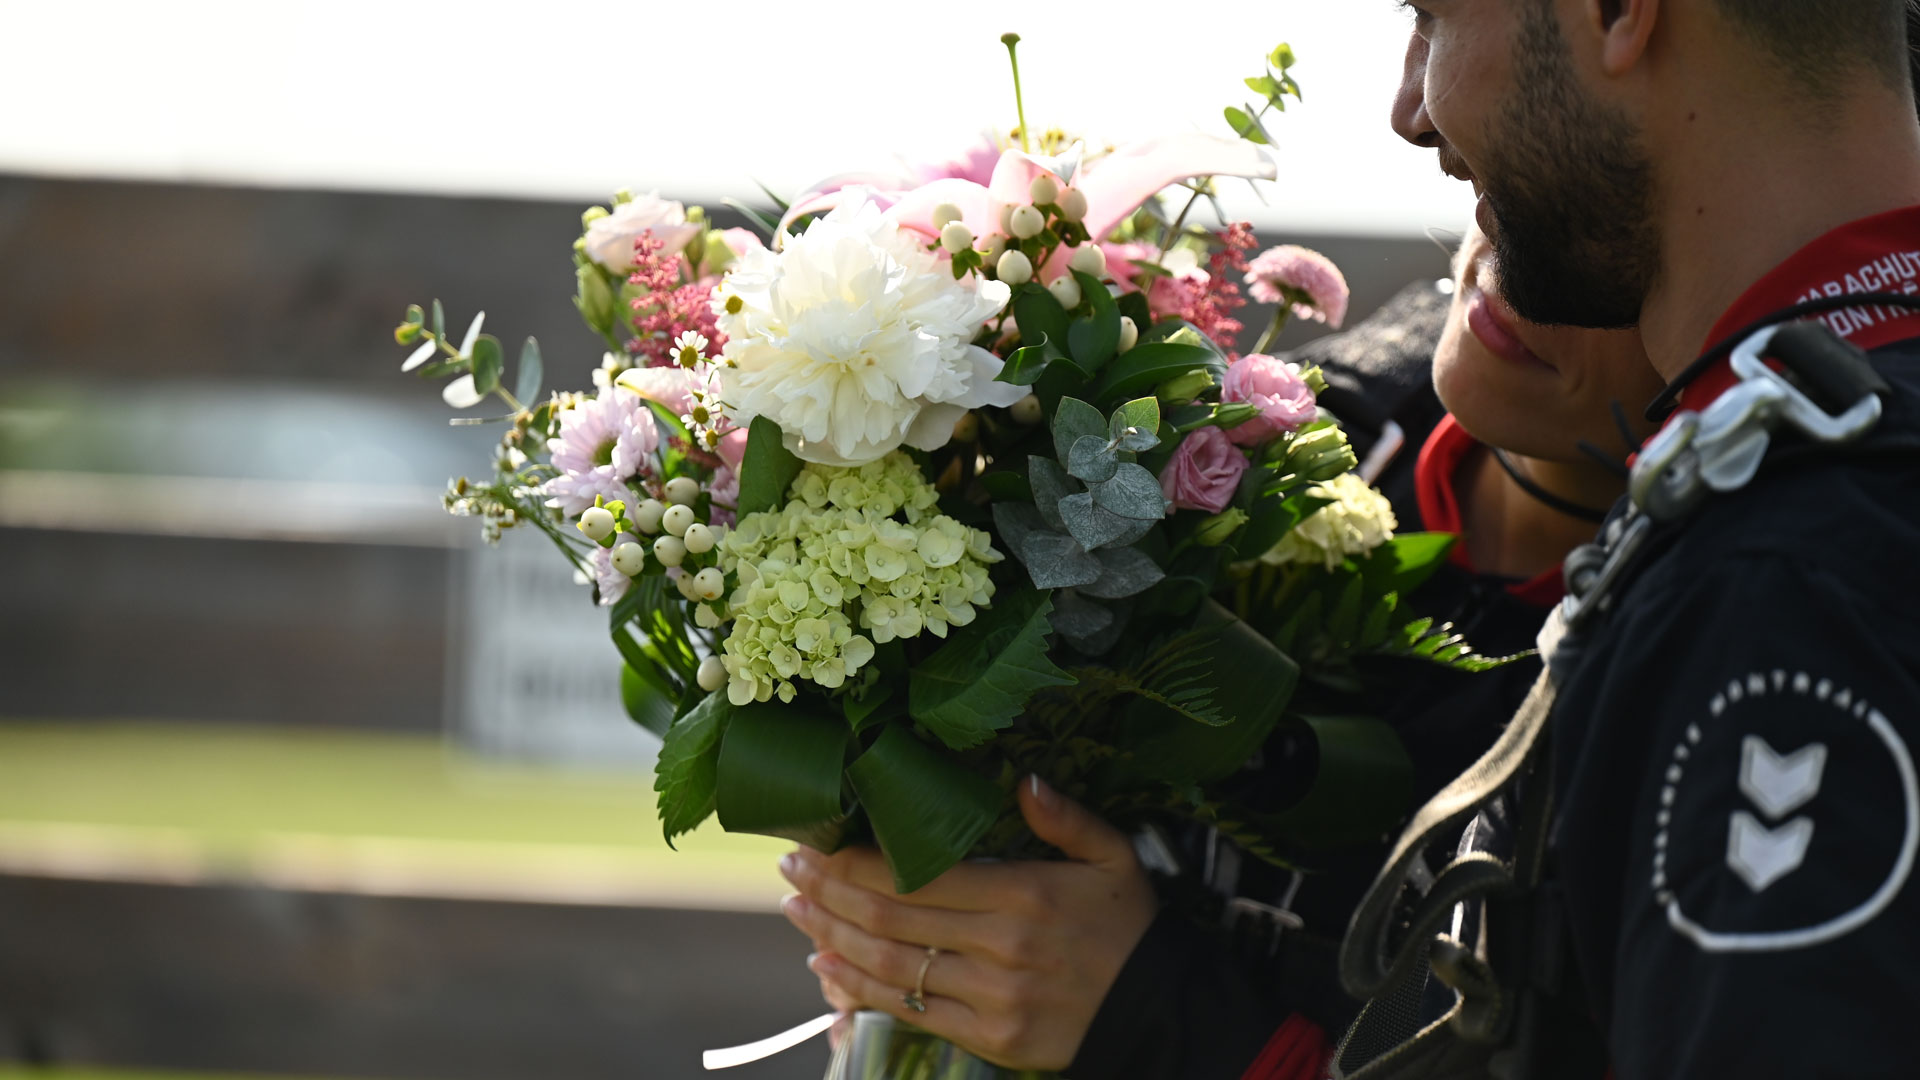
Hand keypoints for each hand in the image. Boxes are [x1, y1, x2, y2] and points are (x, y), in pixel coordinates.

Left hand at [777, 776, 1157, 1069]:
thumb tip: (1024, 780)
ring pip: (892, 967)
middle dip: (830, 891)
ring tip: (796, 911)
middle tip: (790, 868)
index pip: (917, 877)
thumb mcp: (1114, 857)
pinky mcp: (991, 1037)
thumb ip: (1066, 818)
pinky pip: (913, 1011)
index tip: (817, 841)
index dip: (857, 861)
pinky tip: (828, 966)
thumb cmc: (1131, 926)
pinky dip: (862, 990)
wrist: (1161, 1011)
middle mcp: (999, 947)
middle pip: (891, 917)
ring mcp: (991, 998)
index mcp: (1022, 895)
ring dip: (833, 937)